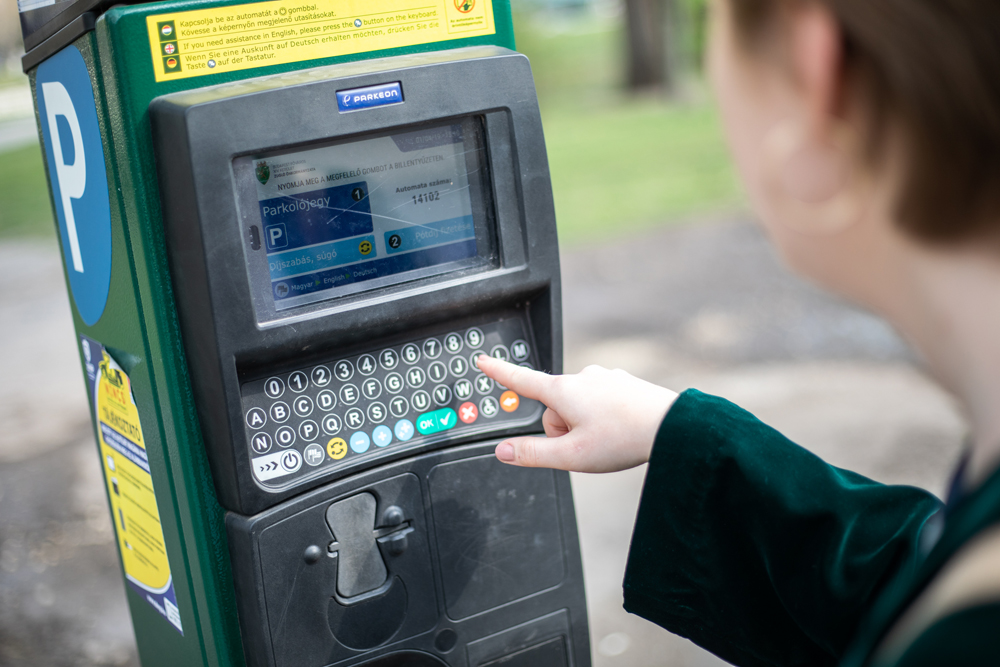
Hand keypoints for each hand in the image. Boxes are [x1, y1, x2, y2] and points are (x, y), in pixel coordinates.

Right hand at [476, 356, 678, 472]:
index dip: (499, 372)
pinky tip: (622, 429)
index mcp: (563, 391)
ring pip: (578, 407)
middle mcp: (582, 378)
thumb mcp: (571, 456)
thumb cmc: (623, 439)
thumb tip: (503, 451)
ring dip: (585, 426)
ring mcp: (604, 378)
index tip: (483, 361)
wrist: (672, 427)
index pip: (521, 380)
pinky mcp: (623, 383)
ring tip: (610, 439)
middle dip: (563, 430)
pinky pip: (601, 403)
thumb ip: (533, 454)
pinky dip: (605, 419)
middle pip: (554, 408)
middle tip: (587, 447)